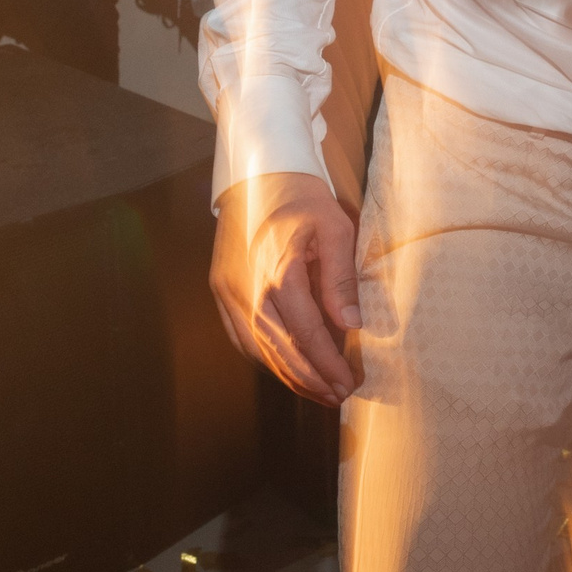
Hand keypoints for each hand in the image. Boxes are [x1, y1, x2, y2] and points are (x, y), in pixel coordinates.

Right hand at [210, 174, 360, 405]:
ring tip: (316, 391)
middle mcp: (248, 288)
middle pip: (279, 348)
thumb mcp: (335, 228)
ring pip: (257, 348)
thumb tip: (351, 325)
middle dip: (309, 378)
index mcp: (279, 271)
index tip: (347, 382)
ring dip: (286, 374)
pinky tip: (284, 370)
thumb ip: (341, 278)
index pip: (306, 331)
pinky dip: (262, 358)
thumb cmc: (303, 199)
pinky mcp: (221, 290)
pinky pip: (239, 336)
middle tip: (336, 396)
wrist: (258, 175)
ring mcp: (229, 291)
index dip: (326, 362)